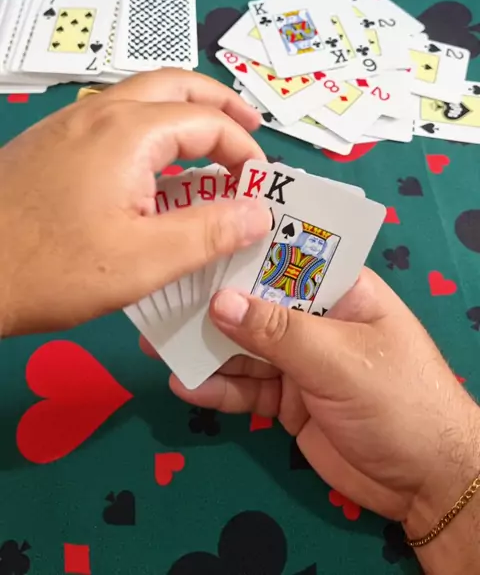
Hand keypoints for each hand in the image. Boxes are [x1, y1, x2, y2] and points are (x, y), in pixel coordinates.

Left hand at [0, 70, 271, 336]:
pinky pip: (114, 115)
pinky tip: (152, 167)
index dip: (244, 151)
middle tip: (250, 131)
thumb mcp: (144, 261)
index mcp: (129, 131)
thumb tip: (257, 212)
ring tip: (209, 145)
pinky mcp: (50, 140)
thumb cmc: (52, 268)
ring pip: (142, 96)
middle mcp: (100, 111)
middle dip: (220, 105)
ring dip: (184, 112)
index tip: (258, 188)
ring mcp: (70, 121)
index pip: (208, 121)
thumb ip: (209, 232)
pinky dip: (151, 126)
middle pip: (176, 84)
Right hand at [165, 269, 479, 539]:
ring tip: (157, 342)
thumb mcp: (339, 359)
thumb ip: (278, 331)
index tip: (197, 239)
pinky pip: (246, 388)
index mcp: (341, 291)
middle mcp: (316, 319)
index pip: (288, 258)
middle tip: (161, 297)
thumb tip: (219, 301)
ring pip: (245, 347)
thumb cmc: (398, 400)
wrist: (426, 484)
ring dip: (206, 347)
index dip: (245, 249)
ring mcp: (301, 361)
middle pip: (257, 303)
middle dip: (212, 303)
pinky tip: (185, 385)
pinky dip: (218, 388)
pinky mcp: (288, 401)